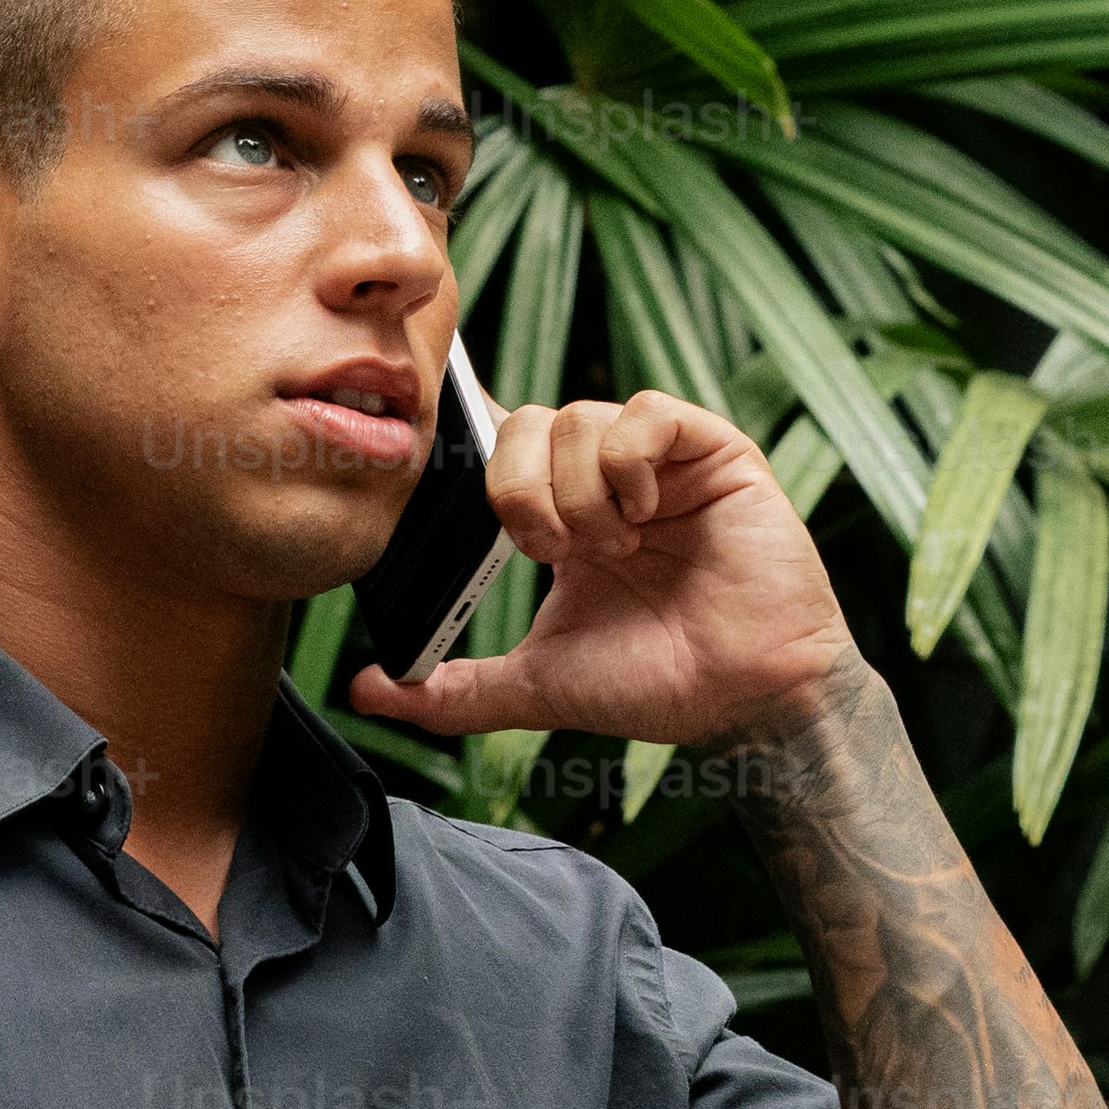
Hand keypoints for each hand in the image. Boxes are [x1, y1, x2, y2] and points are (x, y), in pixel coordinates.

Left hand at [342, 391, 858, 752]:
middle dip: (520, 491)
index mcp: (561, 517)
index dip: (478, 473)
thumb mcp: (535, 686)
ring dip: (578, 490)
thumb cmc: (656, 685)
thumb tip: (365, 691)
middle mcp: (605, 480)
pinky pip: (646, 411)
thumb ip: (452, 690)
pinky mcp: (711, 450)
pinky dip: (629, 460)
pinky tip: (643, 514)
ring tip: (614, 547)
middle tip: (551, 551)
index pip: (496, 455)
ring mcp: (659, 461)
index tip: (482, 527)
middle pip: (524, 424)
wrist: (743, 697)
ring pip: (578, 416)